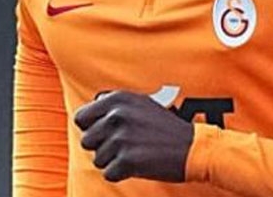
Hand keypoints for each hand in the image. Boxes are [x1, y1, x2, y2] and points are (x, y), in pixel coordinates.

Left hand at [74, 90, 193, 182]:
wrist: (191, 147)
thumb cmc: (165, 127)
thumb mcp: (140, 103)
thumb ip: (114, 104)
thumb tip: (90, 107)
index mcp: (117, 99)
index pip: (81, 118)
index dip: (91, 128)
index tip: (105, 134)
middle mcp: (117, 115)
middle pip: (87, 141)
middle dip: (101, 147)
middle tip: (124, 146)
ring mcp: (121, 138)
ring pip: (97, 159)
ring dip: (113, 161)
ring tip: (134, 154)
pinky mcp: (127, 160)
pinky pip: (108, 174)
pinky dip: (121, 174)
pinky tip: (137, 165)